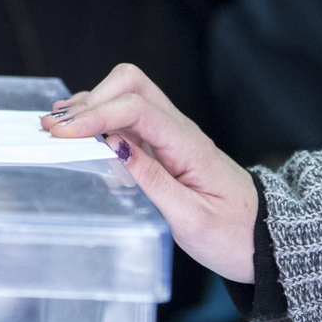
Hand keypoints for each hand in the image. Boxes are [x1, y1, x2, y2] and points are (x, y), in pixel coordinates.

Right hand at [43, 63, 258, 282]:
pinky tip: (79, 133)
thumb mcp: (192, 219)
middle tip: (56, 128)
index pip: (136, 109)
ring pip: (126, 94)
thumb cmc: (233, 234)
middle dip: (90, 98)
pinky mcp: (164, 143)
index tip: (63, 134)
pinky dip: (99, 119)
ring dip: (90, 105)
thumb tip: (113, 146)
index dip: (95, 116)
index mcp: (189, 146)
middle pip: (131, 83)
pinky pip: (128, 117)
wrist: (265, 238)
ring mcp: (171, 133)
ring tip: (58, 127)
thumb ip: (152, 180)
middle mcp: (180, 130)